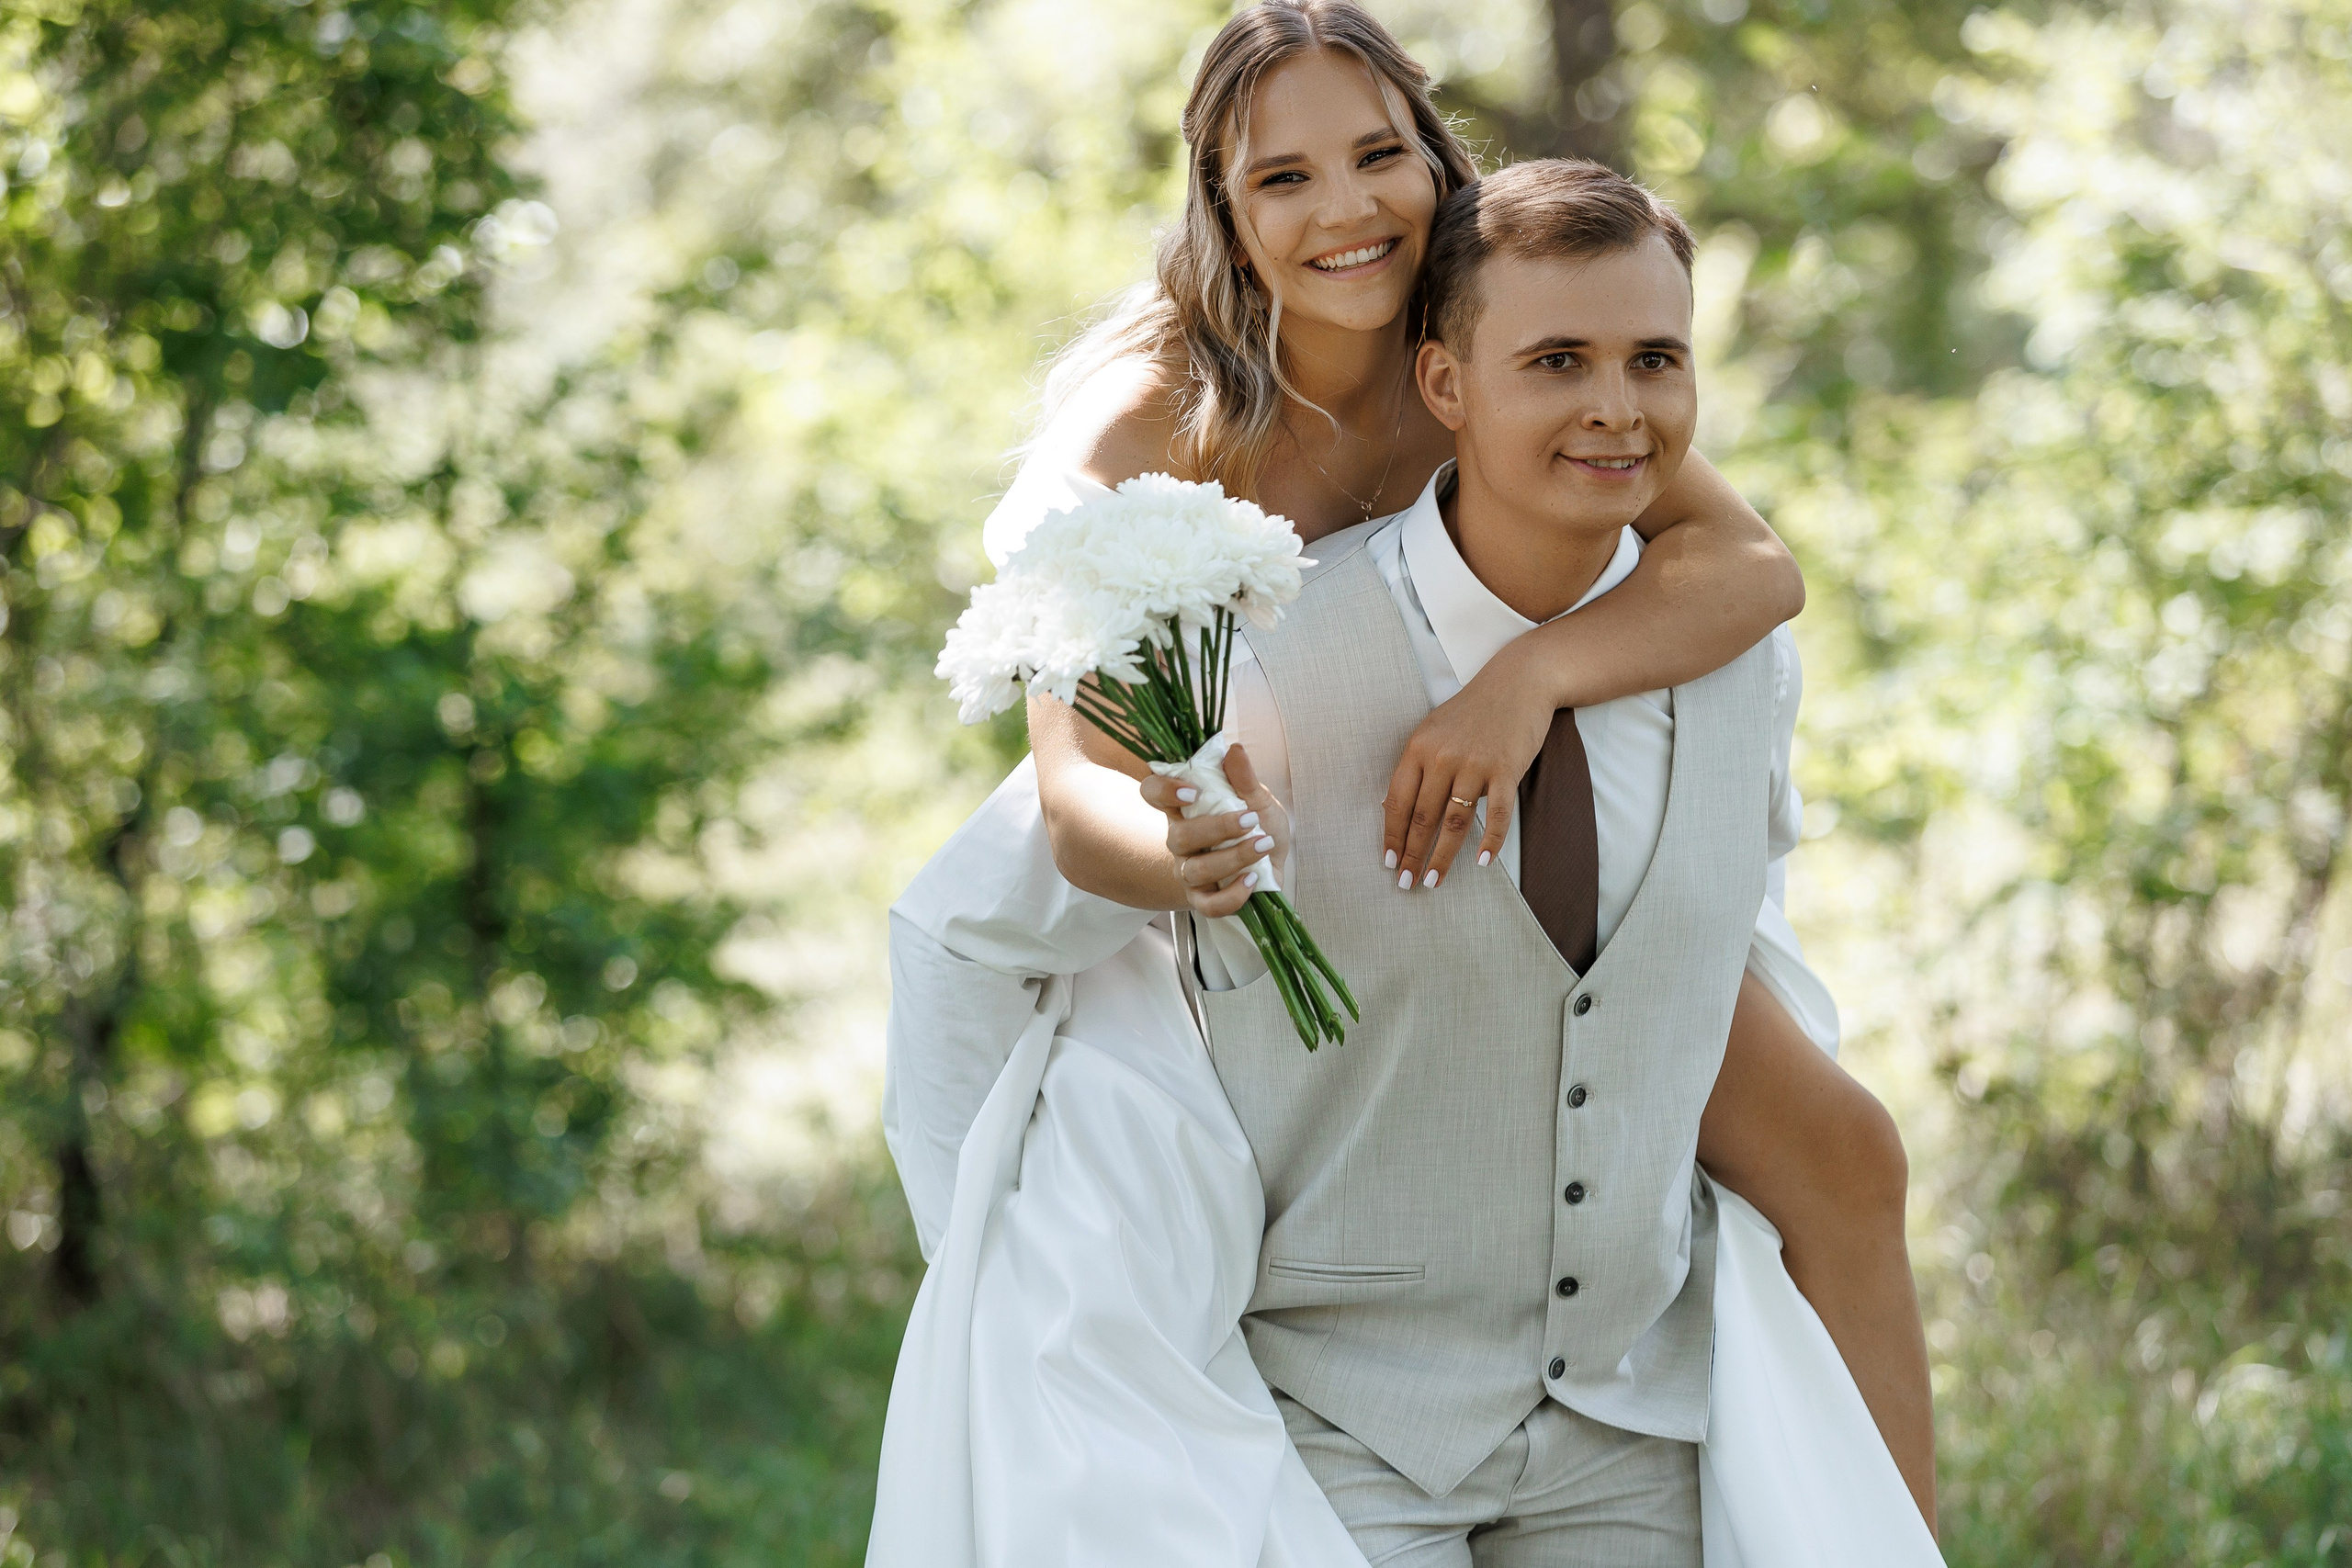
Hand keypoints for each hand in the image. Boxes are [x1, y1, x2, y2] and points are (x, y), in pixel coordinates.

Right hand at [1139, 742, 1289, 918]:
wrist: (1276, 864)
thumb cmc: (1259, 827)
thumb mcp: (1259, 799)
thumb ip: (1244, 778)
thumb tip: (1234, 749)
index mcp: (1186, 810)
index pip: (1152, 794)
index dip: (1163, 791)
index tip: (1193, 789)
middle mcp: (1181, 842)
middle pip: (1178, 837)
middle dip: (1217, 828)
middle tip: (1250, 819)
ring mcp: (1190, 872)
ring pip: (1196, 870)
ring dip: (1233, 857)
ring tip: (1263, 844)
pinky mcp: (1205, 899)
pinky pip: (1209, 905)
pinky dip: (1232, 895)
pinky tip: (1252, 879)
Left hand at [1382, 639, 1554, 889]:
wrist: (1518, 681)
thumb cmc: (1472, 710)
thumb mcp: (1432, 730)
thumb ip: (1415, 766)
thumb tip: (1392, 807)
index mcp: (1418, 748)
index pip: (1398, 801)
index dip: (1393, 836)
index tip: (1389, 862)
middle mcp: (1442, 757)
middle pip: (1423, 817)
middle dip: (1412, 855)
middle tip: (1407, 884)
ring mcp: (1474, 764)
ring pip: (1454, 822)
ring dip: (1443, 856)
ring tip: (1434, 881)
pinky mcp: (1505, 770)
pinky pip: (1496, 814)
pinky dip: (1490, 841)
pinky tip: (1482, 862)